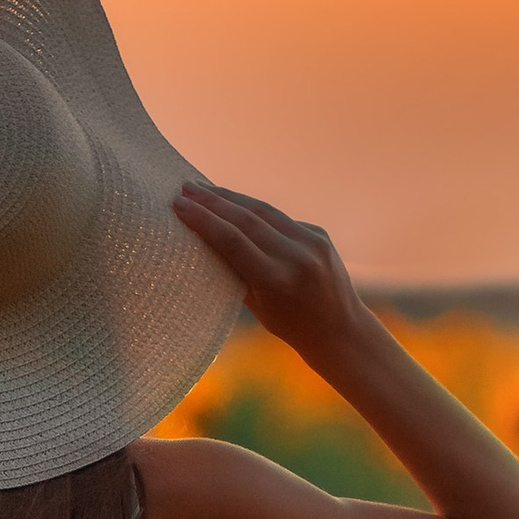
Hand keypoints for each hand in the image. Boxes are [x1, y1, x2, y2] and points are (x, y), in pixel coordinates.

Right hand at [173, 186, 371, 370]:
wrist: (339, 330)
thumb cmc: (290, 326)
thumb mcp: (257, 305)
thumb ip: (235, 271)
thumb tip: (207, 236)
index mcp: (276, 280)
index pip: (232, 240)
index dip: (203, 219)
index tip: (179, 204)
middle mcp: (296, 256)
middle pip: (246, 218)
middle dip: (213, 201)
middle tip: (186, 188)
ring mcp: (312, 242)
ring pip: (264, 211)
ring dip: (232, 198)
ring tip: (205, 189)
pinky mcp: (320, 234)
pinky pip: (280, 219)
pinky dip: (255, 211)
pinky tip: (236, 204)